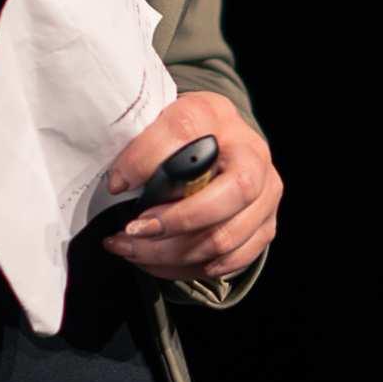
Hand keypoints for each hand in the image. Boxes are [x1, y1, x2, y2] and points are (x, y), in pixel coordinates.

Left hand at [100, 92, 281, 282]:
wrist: (221, 143)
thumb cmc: (182, 136)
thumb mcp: (161, 123)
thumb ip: (144, 144)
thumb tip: (119, 184)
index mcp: (216, 113)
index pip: (185, 129)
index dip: (148, 158)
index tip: (116, 184)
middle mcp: (251, 151)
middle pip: (231, 192)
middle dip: (176, 220)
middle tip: (133, 230)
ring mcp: (266, 192)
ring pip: (226, 237)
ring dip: (171, 253)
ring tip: (132, 248)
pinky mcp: (266, 226)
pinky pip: (229, 261)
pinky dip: (186, 268)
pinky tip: (155, 260)